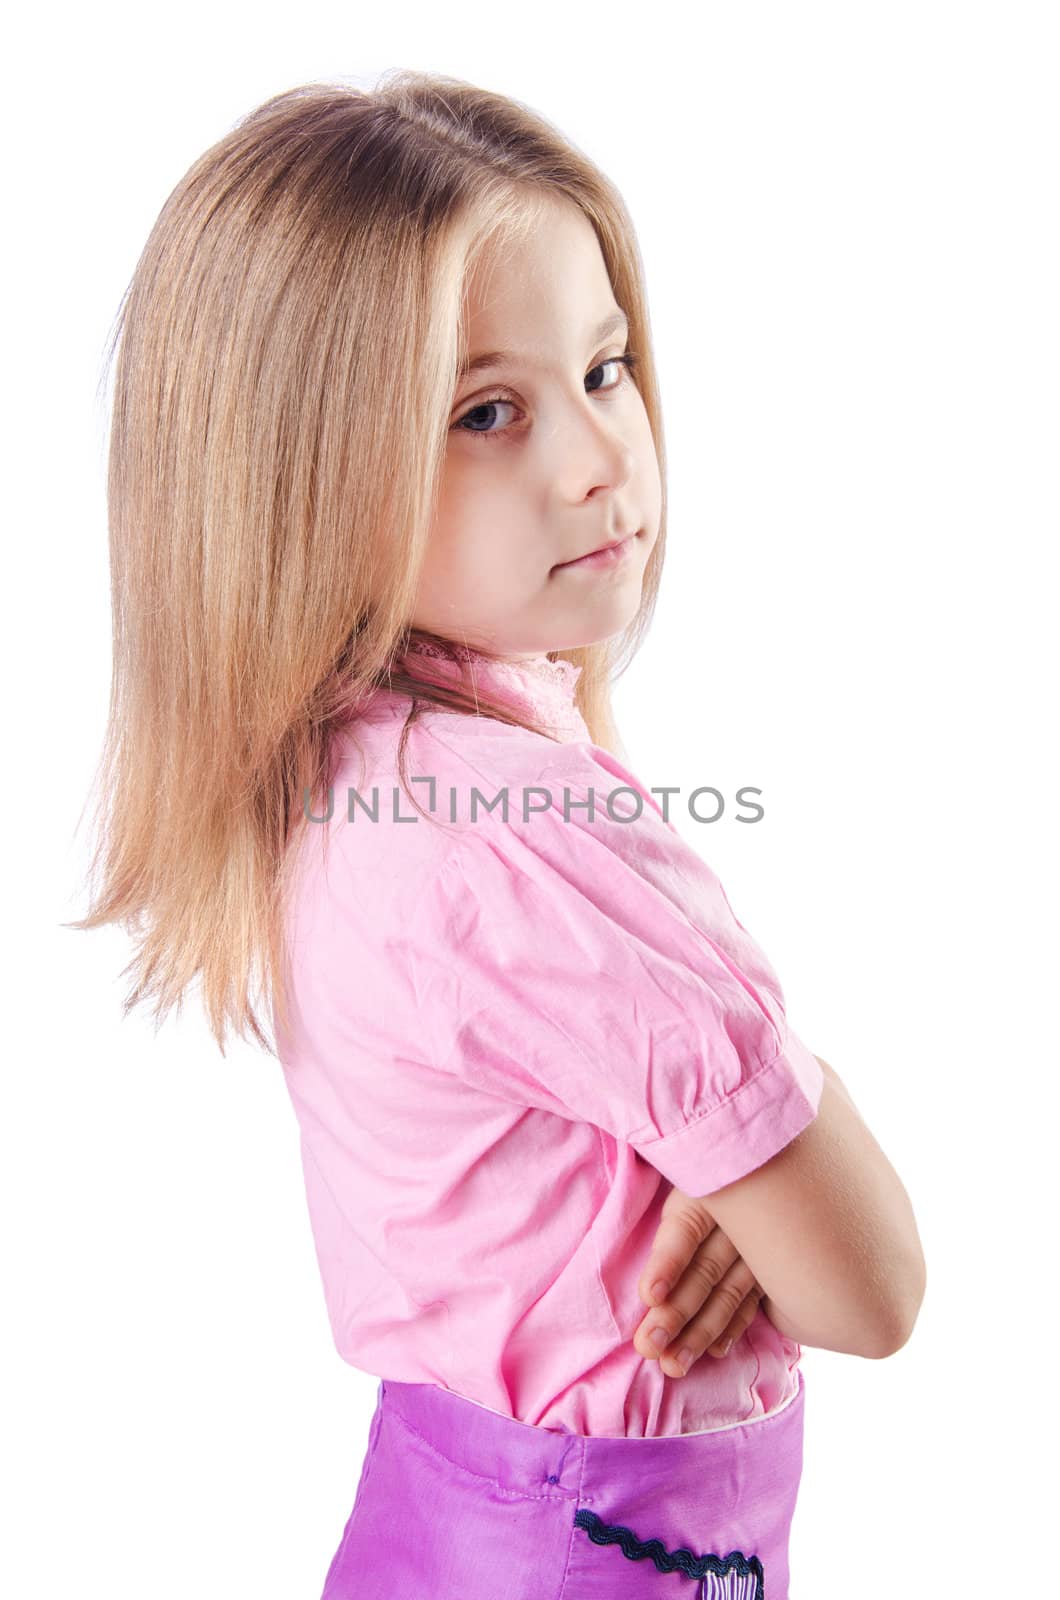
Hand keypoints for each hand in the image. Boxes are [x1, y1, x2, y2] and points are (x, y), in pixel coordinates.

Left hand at [634, 1185, 764, 1376]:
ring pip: (730, 1293)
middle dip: (676, 1313)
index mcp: (708, 1188)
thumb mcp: (683, 1167)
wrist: (761, 1160)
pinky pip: (753, 1300)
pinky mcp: (773, 1263)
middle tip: (648, 1347)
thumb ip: (667, 1202)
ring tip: (673, 1364)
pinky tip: (716, 1351)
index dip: (668, 1262)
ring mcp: (763, 1243)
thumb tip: (636, 1253)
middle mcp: (741, 1216)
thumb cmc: (700, 1168)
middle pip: (705, 1270)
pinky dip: (733, 1326)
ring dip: (701, 1332)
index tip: (649, 1295)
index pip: (685, 1229)